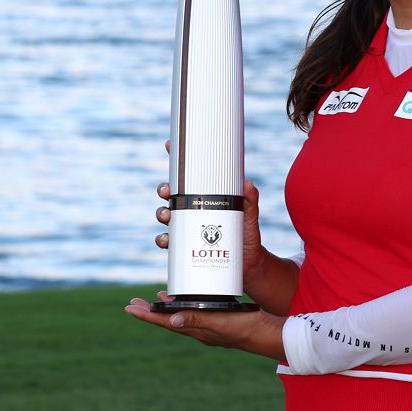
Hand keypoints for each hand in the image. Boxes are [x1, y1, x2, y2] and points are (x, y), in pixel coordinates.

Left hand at [125, 291, 286, 360]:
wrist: (267, 335)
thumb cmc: (245, 328)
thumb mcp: (219, 322)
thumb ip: (197, 320)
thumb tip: (171, 320)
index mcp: (196, 329)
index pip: (165, 322)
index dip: (147, 316)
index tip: (130, 309)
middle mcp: (199, 329)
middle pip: (169, 319)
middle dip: (151, 312)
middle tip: (133, 304)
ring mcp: (208, 326)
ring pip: (181, 316)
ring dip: (166, 309)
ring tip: (155, 301)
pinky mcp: (218, 321)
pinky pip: (195, 313)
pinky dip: (185, 305)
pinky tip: (187, 300)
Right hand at [154, 159, 267, 293]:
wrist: (247, 264)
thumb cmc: (246, 234)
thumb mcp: (249, 215)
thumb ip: (250, 200)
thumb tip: (247, 184)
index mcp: (205, 197)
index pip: (188, 177)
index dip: (177, 160)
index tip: (170, 146)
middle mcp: (192, 210)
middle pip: (171, 195)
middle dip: (164, 190)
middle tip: (167, 191)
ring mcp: (186, 229)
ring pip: (166, 216)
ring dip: (161, 213)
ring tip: (167, 216)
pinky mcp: (184, 248)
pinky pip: (167, 242)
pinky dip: (163, 240)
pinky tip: (167, 239)